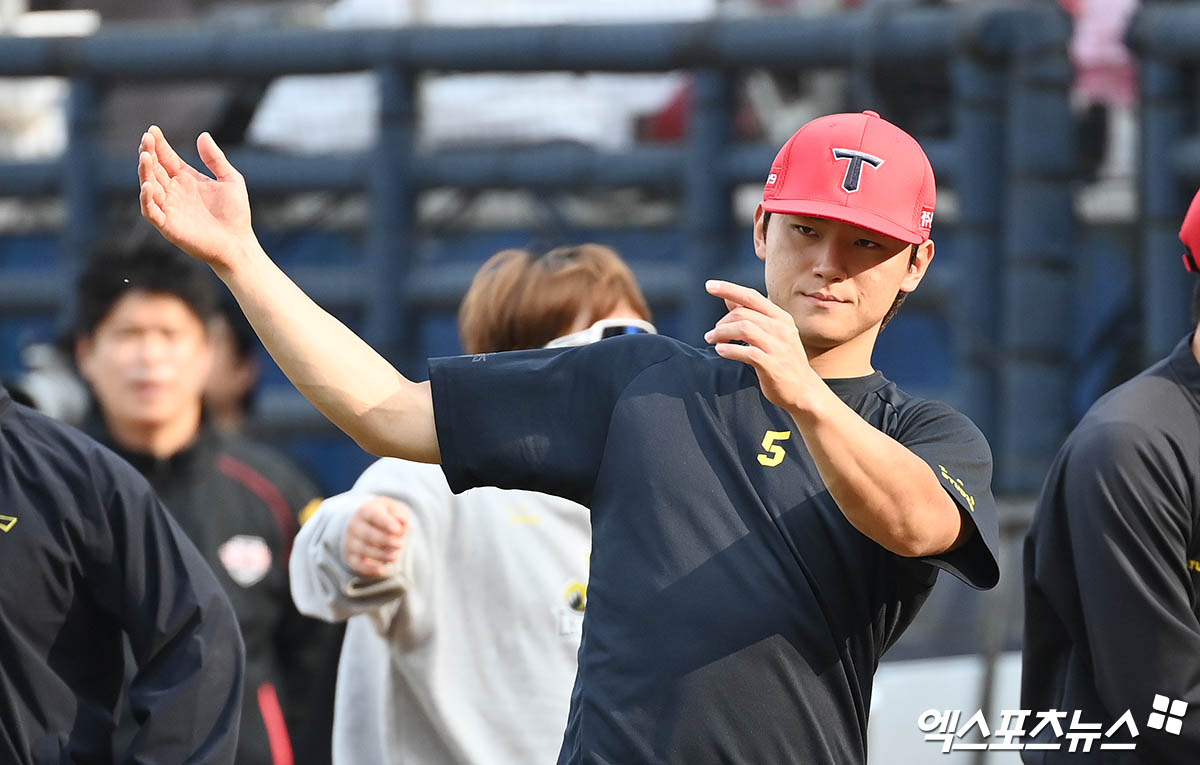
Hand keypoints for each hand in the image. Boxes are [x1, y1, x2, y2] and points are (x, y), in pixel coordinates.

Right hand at [138, 126, 255, 274]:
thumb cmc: (236, 214)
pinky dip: (147, 199)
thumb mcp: (230, 180)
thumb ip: (216, 159)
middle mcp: (174, 192)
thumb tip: (203, 135)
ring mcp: (170, 208)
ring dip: (145, 172)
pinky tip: (148, 186)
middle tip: (146, 139)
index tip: (152, 130)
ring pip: (149, 187)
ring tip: (145, 156)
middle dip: (149, 153)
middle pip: (155, 169)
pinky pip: (152, 211)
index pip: (167, 158)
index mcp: (187, 180)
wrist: (239, 243)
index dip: (159, 145)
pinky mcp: (168, 226)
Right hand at [344, 496, 411, 578]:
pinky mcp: (351, 556)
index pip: (373, 515)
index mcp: (365, 511)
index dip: (385, 523)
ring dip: (380, 555)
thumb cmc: (385, 515)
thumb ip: (399, 514)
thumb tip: (403, 521)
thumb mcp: (393, 509)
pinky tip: (383, 571)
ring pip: (364, 550)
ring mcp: (351, 542)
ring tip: (395, 557)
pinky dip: (369, 569)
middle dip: (384, 540)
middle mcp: (355, 526)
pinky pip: (357, 564)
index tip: (398, 530)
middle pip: (367, 534)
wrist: (367, 523)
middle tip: (400, 544)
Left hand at [703, 279, 821, 411]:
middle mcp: (781, 329)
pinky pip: (746, 352)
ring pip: (743, 328)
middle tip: (712, 334)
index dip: (729, 289)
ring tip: (712, 341)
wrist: (804, 390)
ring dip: (721, 333)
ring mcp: (778, 347)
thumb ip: (752, 316)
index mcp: (781, 318)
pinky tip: (721, 351)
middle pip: (743, 313)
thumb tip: (729, 299)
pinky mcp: (772, 365)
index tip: (709, 286)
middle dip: (722, 322)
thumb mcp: (772, 334)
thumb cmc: (784, 361)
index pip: (751, 297)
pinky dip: (729, 350)